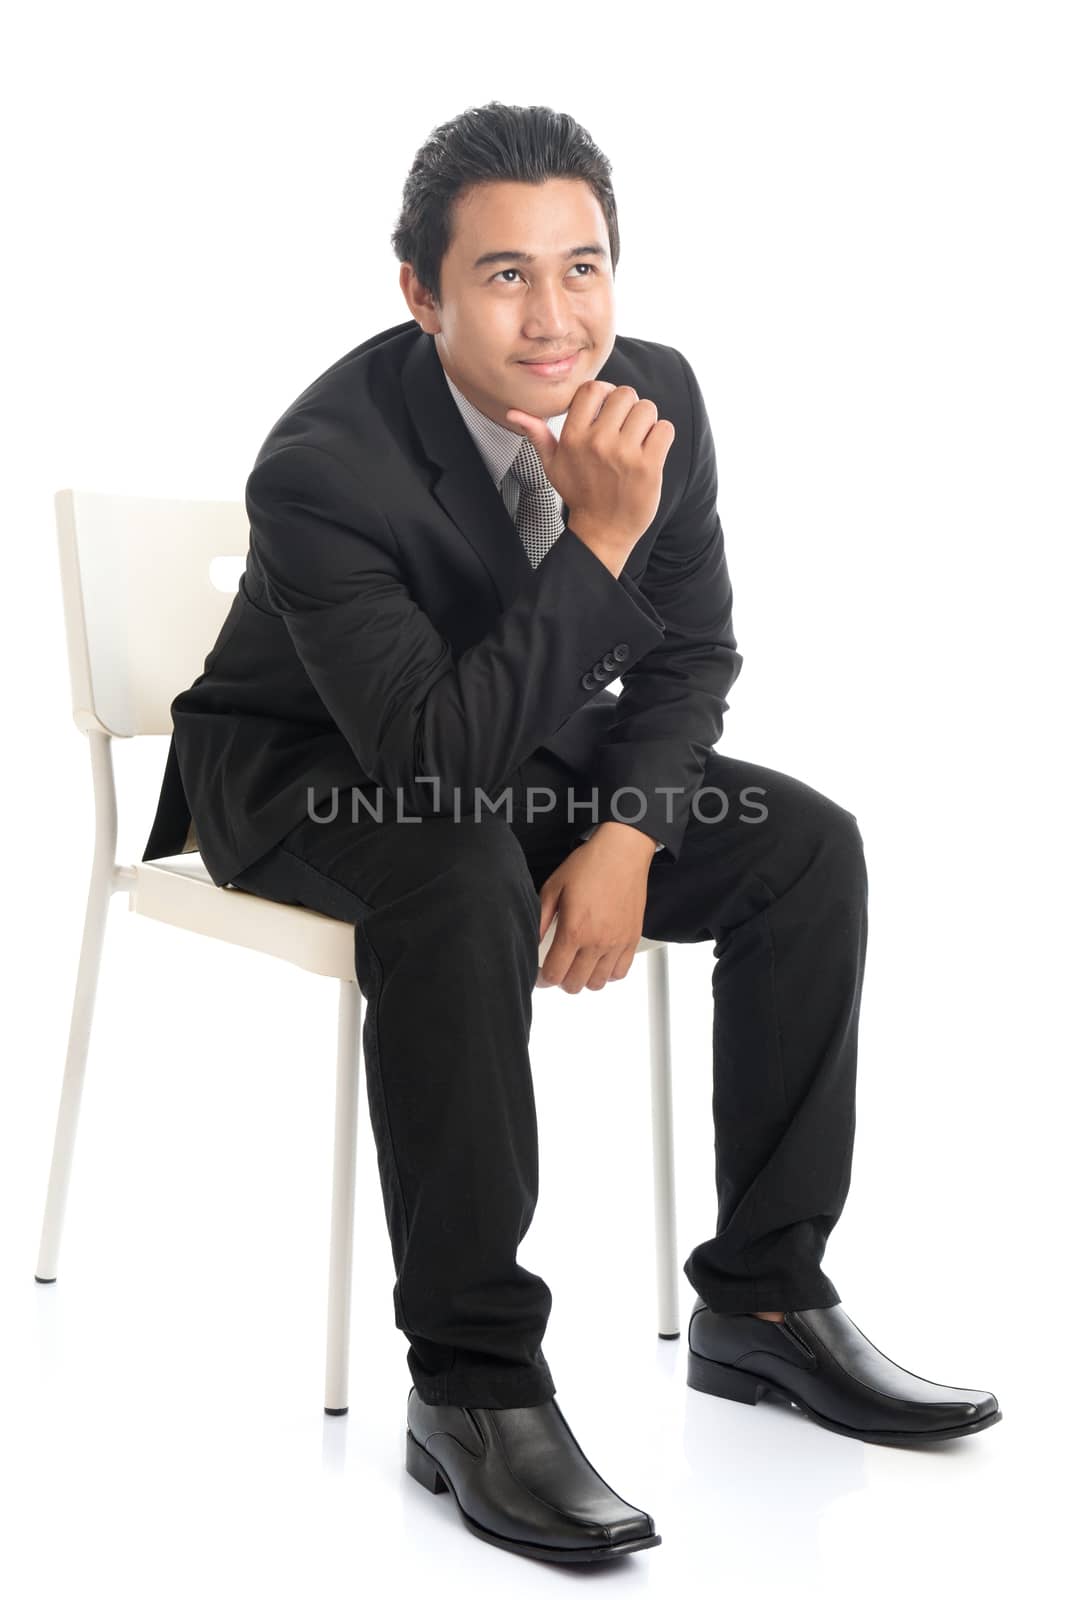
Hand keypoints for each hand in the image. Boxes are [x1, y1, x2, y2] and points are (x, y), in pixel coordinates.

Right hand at [506, 381, 675, 567]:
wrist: (603, 531)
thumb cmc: (579, 494)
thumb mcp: (552, 465)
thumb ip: (537, 434)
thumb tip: (514, 412)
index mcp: (573, 437)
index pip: (593, 389)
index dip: (605, 393)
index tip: (608, 408)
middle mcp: (597, 442)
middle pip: (624, 393)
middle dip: (628, 406)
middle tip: (626, 426)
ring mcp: (624, 454)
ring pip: (647, 408)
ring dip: (646, 421)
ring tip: (638, 439)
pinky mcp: (648, 466)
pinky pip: (665, 428)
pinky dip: (661, 436)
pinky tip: (651, 450)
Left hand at [536, 829, 652, 993]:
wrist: (622, 852)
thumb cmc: (589, 865)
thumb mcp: (553, 887)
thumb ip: (541, 918)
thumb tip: (530, 941)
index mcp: (574, 930)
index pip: (554, 973)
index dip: (543, 979)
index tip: (540, 974)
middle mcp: (597, 942)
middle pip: (575, 984)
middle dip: (561, 981)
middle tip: (557, 968)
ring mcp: (617, 943)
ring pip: (598, 983)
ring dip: (584, 979)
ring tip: (577, 966)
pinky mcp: (632, 939)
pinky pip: (620, 972)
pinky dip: (607, 974)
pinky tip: (598, 962)